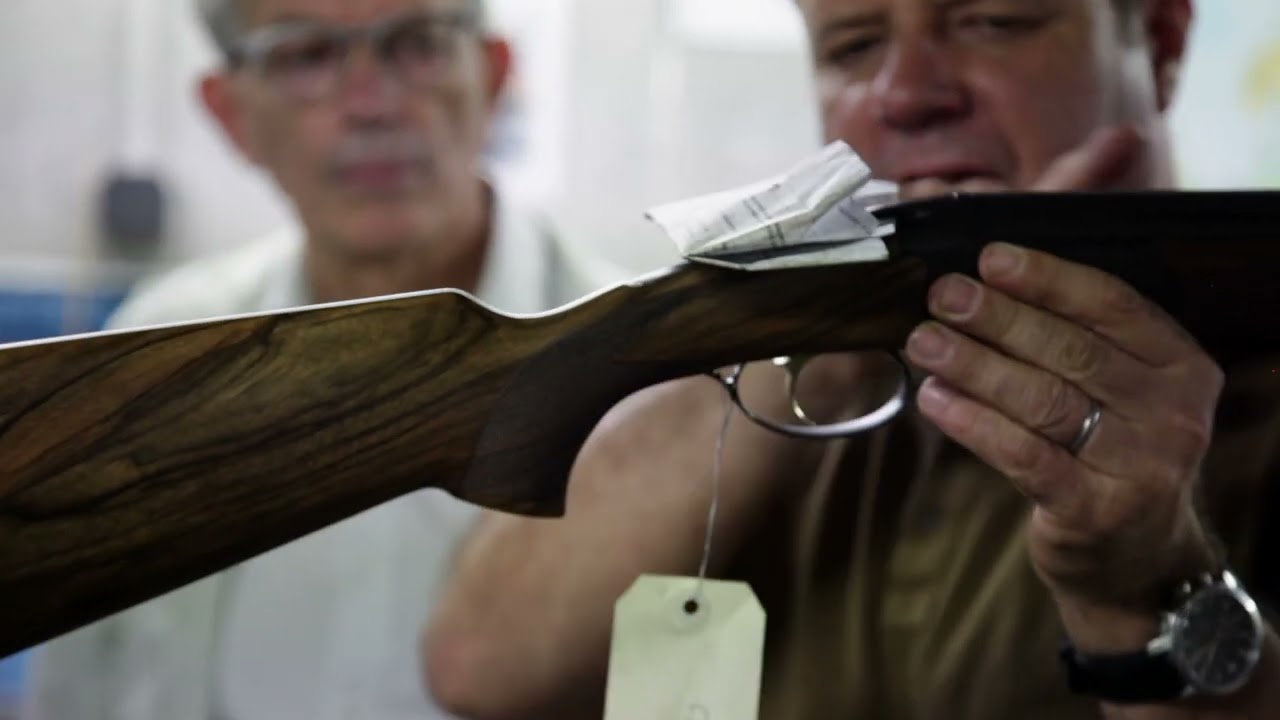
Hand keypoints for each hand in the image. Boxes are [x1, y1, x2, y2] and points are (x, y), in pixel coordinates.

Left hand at [903, 127, 1223, 644]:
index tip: (988, 258)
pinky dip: (973, 423)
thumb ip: (1073, 339)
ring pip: (1042, 399)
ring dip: (974, 365)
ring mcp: (1139, 465)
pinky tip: (935, 399)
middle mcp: (1171, 413)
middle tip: (943, 296)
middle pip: (1071, 349)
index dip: (1046, 278)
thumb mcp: (1120, 392)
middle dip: (998, 318)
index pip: (1111, 305)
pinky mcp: (1095, 510)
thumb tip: (983, 284)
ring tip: (924, 342)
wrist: (1137, 561)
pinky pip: (1023, 455)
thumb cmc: (1110, 456)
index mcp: (1180, 366)